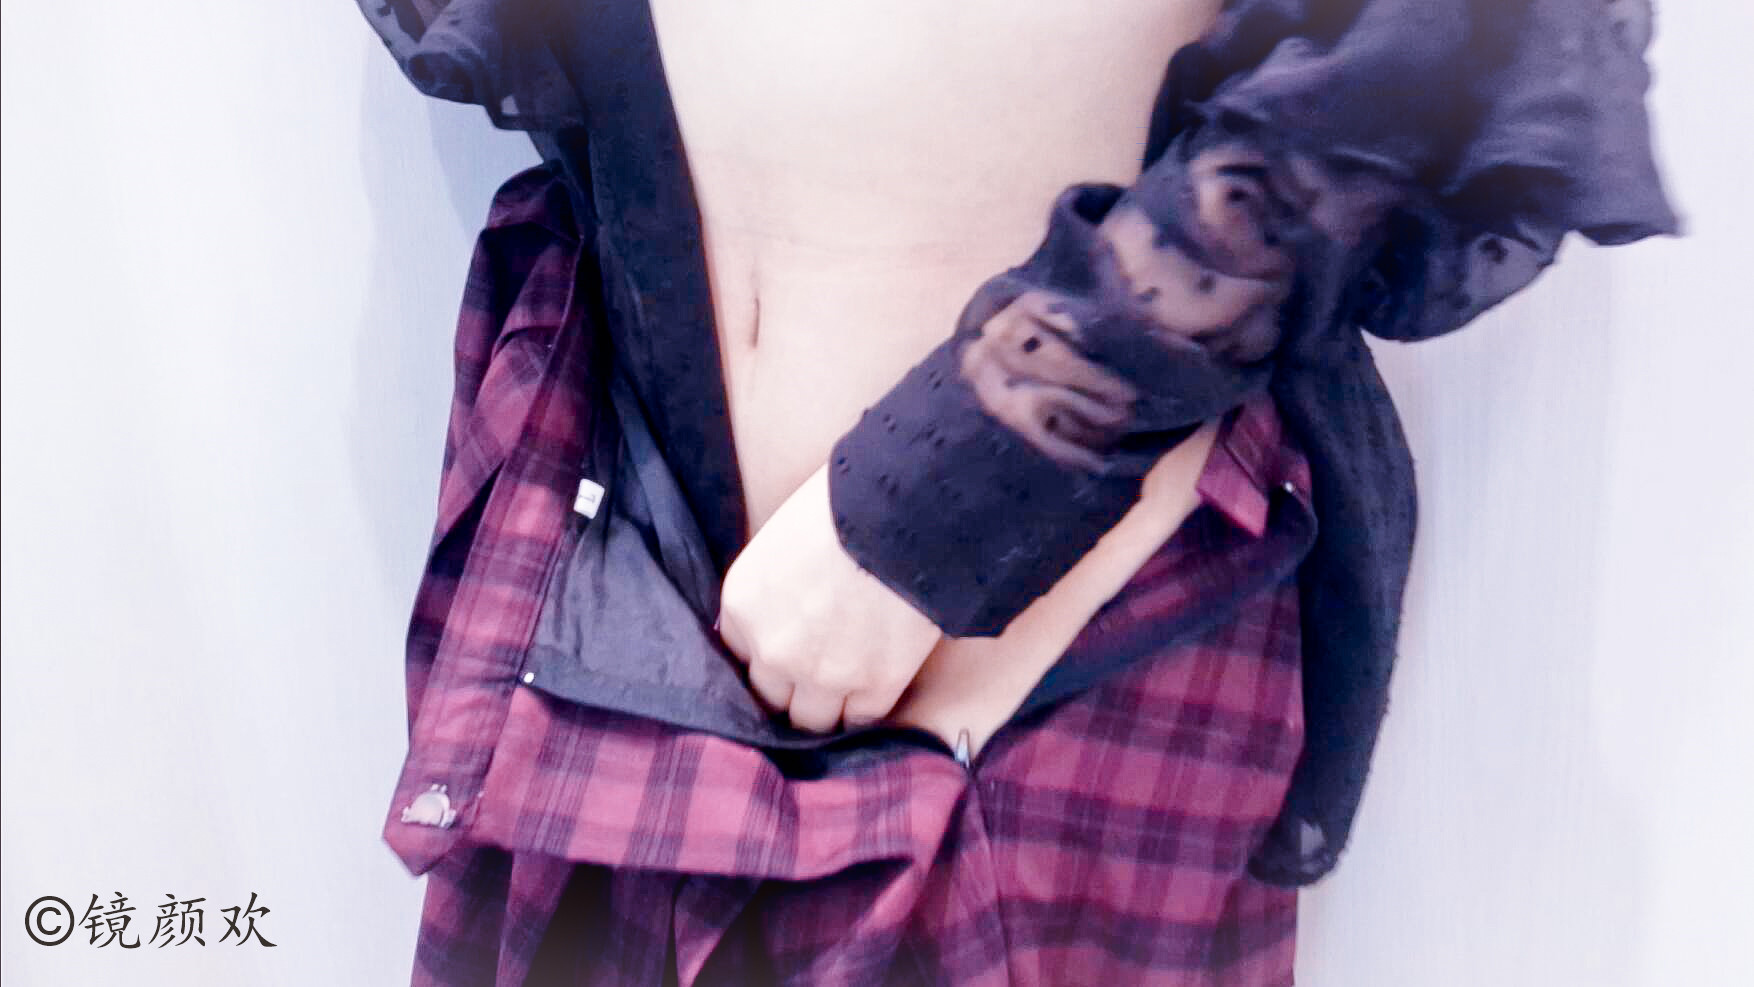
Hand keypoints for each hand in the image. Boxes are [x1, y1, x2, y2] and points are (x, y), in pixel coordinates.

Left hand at [717, 463, 943, 732]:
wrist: (904, 510)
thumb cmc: (845, 503)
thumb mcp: (783, 537)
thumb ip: (774, 585)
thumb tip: (785, 604)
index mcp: (743, 604)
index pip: (738, 652)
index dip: (764, 651)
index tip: (784, 647)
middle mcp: (772, 649)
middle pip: (770, 695)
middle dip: (789, 686)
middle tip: (814, 672)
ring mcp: (822, 674)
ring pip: (811, 720)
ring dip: (824, 707)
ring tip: (845, 691)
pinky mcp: (874, 685)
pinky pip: (861, 719)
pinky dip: (865, 708)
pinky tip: (875, 689)